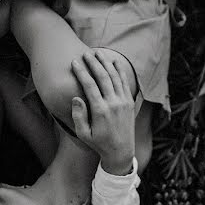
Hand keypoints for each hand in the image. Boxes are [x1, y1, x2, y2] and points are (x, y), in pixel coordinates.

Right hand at [70, 51, 135, 174]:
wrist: (121, 151)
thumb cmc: (98, 143)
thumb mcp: (83, 134)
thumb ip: (78, 116)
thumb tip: (76, 98)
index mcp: (101, 111)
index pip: (90, 86)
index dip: (82, 72)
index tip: (74, 62)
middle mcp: (114, 104)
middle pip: (103, 77)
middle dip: (94, 63)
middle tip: (86, 53)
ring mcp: (123, 102)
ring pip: (115, 77)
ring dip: (106, 63)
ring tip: (98, 53)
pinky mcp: (129, 102)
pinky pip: (124, 82)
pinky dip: (119, 70)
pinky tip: (113, 61)